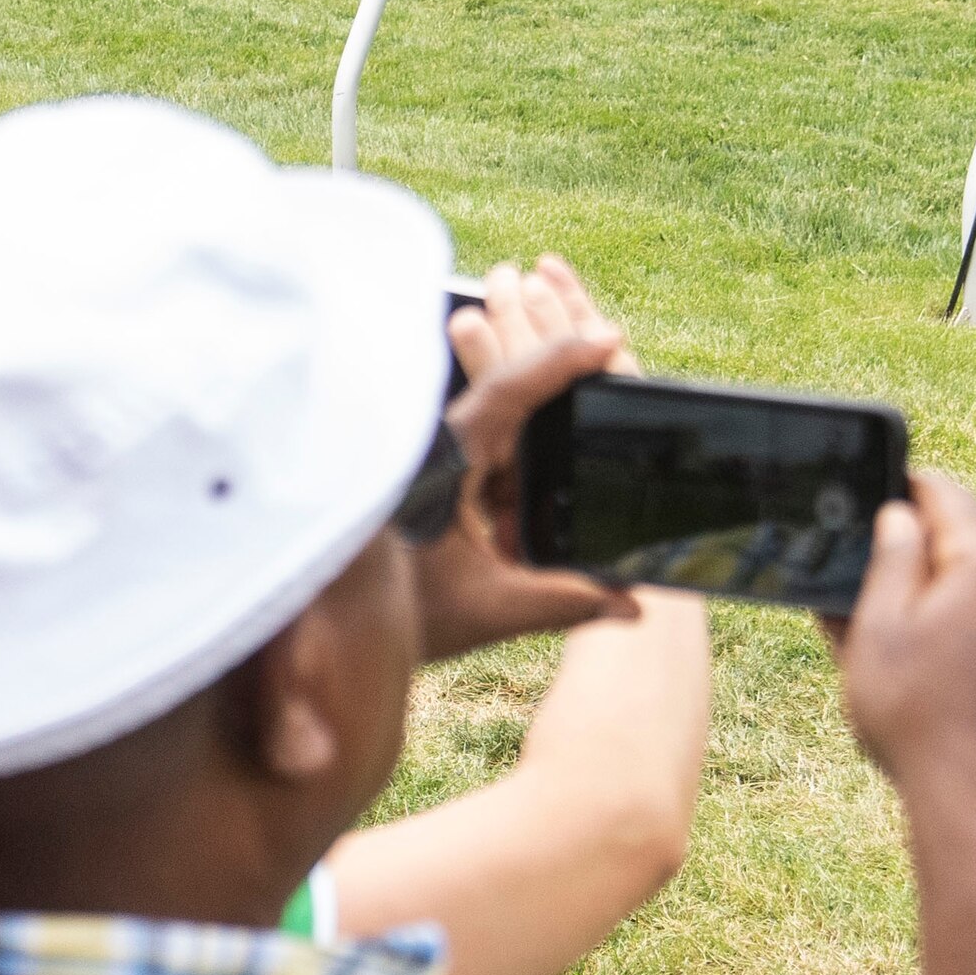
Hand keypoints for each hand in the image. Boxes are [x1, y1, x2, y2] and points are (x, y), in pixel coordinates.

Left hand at [410, 257, 636, 659]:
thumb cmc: (405, 616)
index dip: (558, 359)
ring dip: (541, 420)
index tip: (606, 338)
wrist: (344, 636)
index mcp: (443, 461)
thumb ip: (565, 601)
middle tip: (610, 353)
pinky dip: (520, 454)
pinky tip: (541, 474)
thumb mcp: (492, 609)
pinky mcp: (434, 479)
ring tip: (583, 408)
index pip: (506, 390)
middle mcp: (435, 449)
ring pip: (499, 421)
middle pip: (508, 393)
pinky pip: (488, 449)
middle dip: (561, 375)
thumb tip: (631, 606)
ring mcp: (434, 460)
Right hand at [830, 474, 975, 805]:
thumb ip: (891, 558)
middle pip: (963, 538)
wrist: (975, 798)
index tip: (868, 492)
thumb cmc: (917, 714)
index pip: (944, 493)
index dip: (900, 487)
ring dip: (932, 591)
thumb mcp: (880, 627)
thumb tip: (898, 515)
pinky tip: (917, 657)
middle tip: (859, 573)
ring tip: (880, 626)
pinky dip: (956, 624)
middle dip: (912, 549)